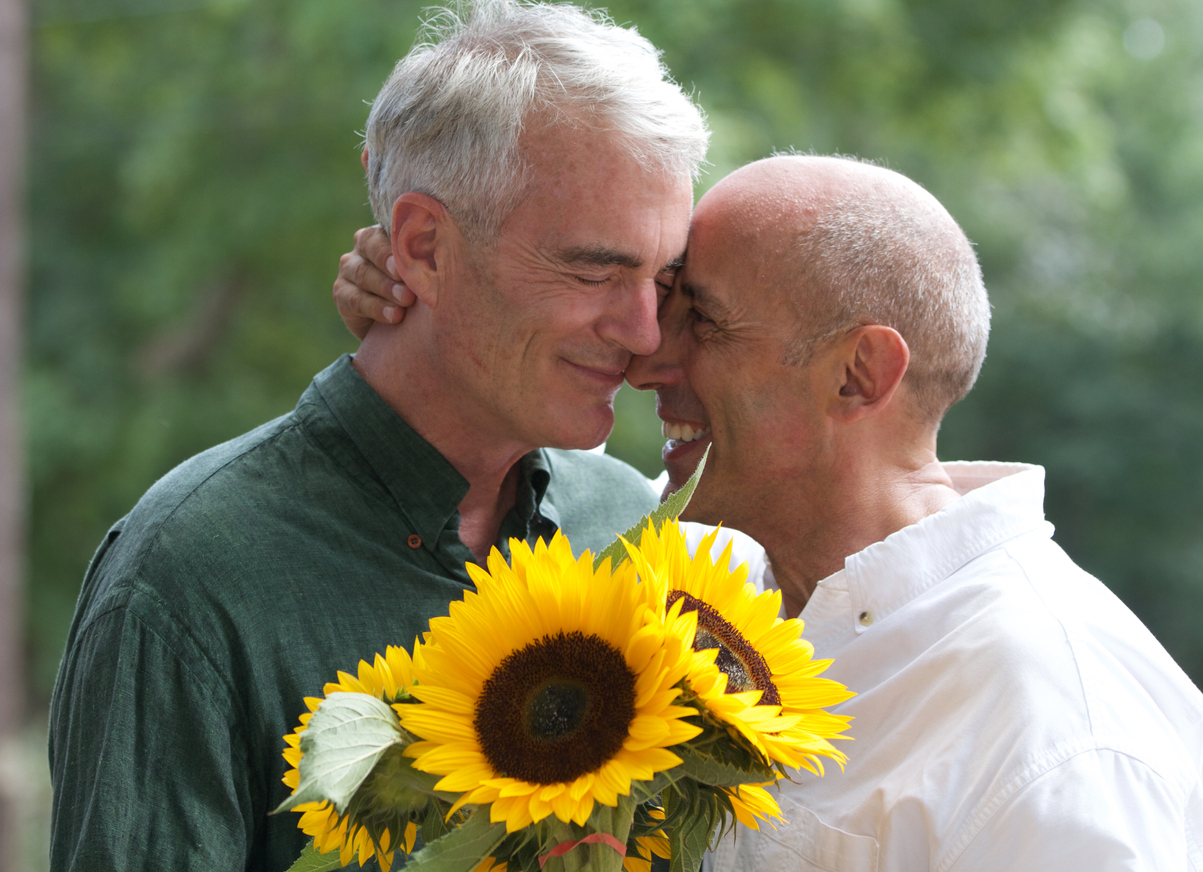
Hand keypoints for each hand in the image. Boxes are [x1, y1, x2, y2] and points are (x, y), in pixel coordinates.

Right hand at [333, 225, 416, 339]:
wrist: (402, 325)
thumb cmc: (420, 291)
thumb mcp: (424, 275)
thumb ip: (427, 261)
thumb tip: (449, 251)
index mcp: (384, 236)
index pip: (384, 232)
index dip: (394, 247)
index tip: (410, 263)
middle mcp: (362, 249)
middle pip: (370, 249)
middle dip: (391, 267)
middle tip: (410, 284)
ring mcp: (349, 270)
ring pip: (363, 274)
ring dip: (386, 289)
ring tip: (406, 301)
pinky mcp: (342, 294)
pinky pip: (355, 299)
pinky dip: (376, 308)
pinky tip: (394, 316)